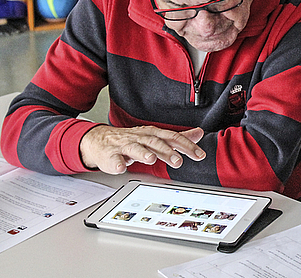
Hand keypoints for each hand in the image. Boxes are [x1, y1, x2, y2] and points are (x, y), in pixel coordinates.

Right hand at [80, 125, 204, 174]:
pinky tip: (122, 167)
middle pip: (155, 143)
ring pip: (135, 148)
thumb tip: (199, 133)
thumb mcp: (156, 137)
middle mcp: (141, 138)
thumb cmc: (132, 140)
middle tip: (178, 161)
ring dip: (143, 153)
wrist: (101, 140)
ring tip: (151, 159)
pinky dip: (118, 163)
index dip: (187, 146)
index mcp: (153, 134)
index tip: (199, 155)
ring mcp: (125, 146)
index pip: (173, 138)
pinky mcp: (111, 155)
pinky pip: (114, 159)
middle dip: (167, 151)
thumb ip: (177, 138)